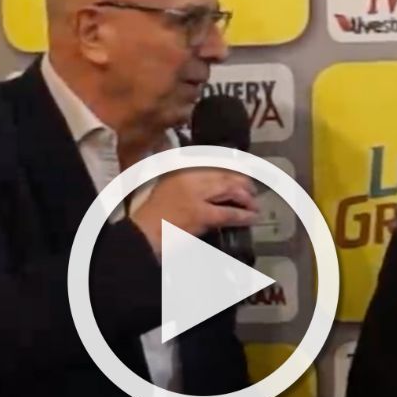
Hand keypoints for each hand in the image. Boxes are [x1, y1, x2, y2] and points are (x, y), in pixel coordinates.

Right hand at [130, 169, 257, 253]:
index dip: (232, 168)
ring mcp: (195, 195)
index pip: (214, 163)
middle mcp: (189, 177)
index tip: (242, 173)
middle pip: (225, 175)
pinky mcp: (200, 214)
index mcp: (181, 169)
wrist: (142, 233)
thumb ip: (183, 179)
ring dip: (246, 198)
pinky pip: (228, 213)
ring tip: (254, 205)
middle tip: (253, 190)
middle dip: (243, 182)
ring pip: (230, 190)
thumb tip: (205, 178)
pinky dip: (242, 215)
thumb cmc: (152, 215)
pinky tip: (251, 218)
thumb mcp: (165, 187)